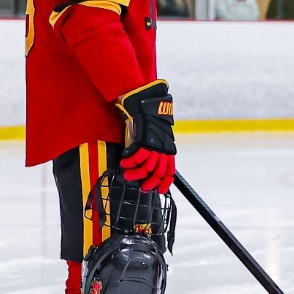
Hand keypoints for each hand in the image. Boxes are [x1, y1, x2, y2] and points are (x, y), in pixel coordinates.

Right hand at [114, 79, 175, 193]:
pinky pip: (136, 156)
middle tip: (140, 187)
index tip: (158, 191)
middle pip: (158, 172)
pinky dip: (129, 162)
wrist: (143, 102)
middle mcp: (163, 147)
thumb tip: (148, 164)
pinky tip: (123, 162)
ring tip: (126, 174)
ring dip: (134, 173)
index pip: (170, 171)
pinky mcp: (143, 139)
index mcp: (168, 148)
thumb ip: (155, 149)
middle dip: (148, 183)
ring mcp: (154, 143)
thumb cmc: (148, 118)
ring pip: (146, 167)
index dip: (164, 183)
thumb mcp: (156, 135)